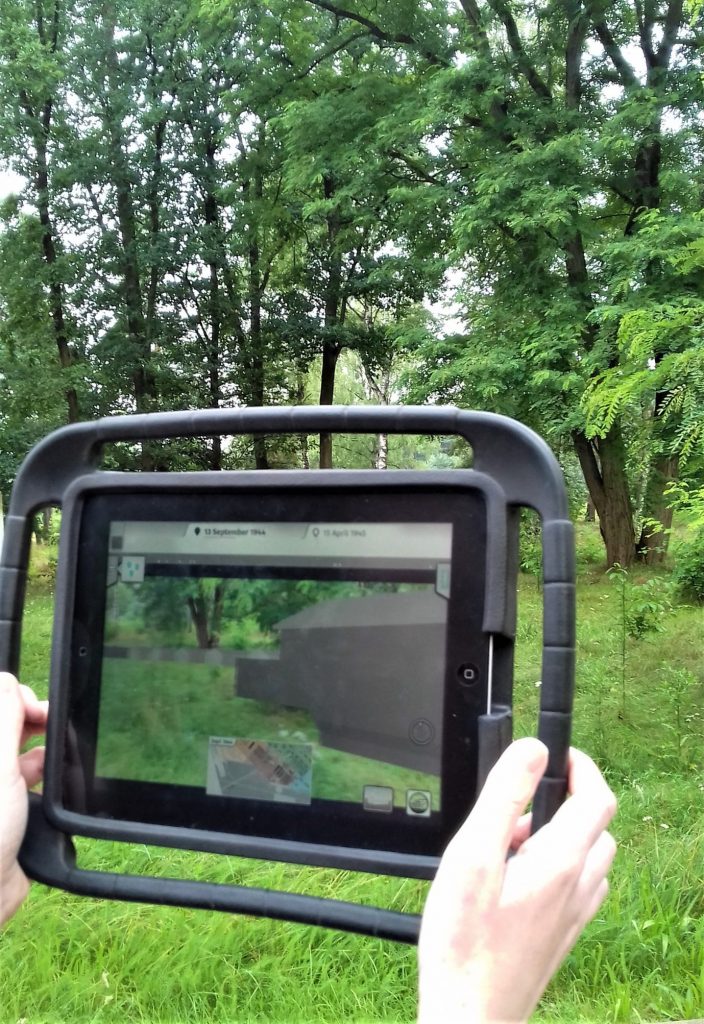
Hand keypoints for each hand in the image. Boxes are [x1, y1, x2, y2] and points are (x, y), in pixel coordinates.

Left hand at [0, 673, 47, 926]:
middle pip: (9, 726)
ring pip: (24, 754)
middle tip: (53, 725)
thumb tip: (8, 682)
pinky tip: (57, 786)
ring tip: (60, 758)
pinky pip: (34, 784)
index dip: (17, 701)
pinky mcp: (11, 813)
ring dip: (44, 752)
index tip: (37, 710)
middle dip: (34, 720)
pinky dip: (48, 781)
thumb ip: (3, 718)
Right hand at [418, 739, 616, 1023]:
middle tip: (522, 800)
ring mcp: (573, 916)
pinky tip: (521, 877)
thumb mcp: (472, 856)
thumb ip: (503, 798)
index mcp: (560, 863)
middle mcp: (577, 888)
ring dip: (564, 834)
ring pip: (591, 858)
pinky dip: (561, 867)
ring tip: (512, 840)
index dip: (581, 765)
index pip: (596, 797)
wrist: (469, 1016)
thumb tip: (532, 751)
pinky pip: (581, 887)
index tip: (555, 754)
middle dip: (568, 799)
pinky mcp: (561, 936)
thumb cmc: (463, 944)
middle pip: (598, 826)